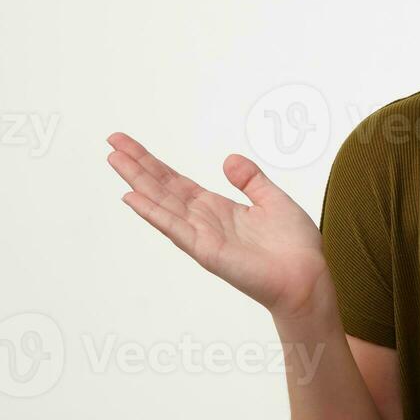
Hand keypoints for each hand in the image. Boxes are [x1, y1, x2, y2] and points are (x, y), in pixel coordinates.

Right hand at [105, 132, 334, 321]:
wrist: (307, 276)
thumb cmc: (294, 246)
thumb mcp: (273, 199)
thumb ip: (250, 179)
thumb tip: (229, 159)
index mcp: (217, 208)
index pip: (176, 181)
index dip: (152, 163)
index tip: (129, 144)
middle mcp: (203, 220)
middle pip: (162, 188)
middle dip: (137, 165)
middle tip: (112, 142)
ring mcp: (201, 236)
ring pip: (162, 203)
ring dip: (137, 182)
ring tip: (114, 160)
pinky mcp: (206, 251)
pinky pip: (175, 228)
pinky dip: (153, 212)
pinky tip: (132, 197)